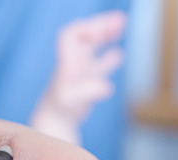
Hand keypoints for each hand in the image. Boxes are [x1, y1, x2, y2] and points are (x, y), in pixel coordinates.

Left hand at [30, 10, 126, 142]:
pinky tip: (119, 54)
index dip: (84, 29)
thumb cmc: (61, 109)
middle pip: (86, 35)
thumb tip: (107, 86)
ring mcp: (80, 70)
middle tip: (121, 20)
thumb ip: (88, 91)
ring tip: (121, 25)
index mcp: (67, 60)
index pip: (71, 35)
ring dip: (106, 35)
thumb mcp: (72, 99)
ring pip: (93, 46)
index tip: (98, 32)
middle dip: (101, 25)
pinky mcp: (87, 81)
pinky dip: (109, 58)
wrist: (56, 121)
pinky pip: (99, 64)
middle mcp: (73, 61)